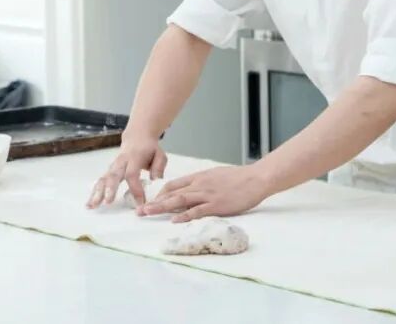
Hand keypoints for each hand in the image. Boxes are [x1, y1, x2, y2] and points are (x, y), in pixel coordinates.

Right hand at [86, 134, 166, 208]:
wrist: (138, 136)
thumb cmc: (149, 148)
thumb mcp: (160, 154)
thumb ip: (158, 168)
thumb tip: (155, 182)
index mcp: (134, 157)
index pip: (132, 174)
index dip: (135, 188)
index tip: (140, 203)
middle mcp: (121, 161)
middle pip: (113, 175)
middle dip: (109, 189)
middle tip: (107, 201)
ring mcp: (114, 166)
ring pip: (104, 178)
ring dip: (97, 192)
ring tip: (92, 205)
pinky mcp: (109, 170)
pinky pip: (101, 181)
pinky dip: (94, 192)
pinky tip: (90, 204)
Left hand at [137, 164, 271, 222]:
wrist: (256, 178)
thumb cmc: (239, 177)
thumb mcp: (217, 175)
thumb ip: (203, 182)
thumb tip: (192, 190)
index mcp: (200, 177)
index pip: (174, 184)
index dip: (160, 194)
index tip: (151, 202)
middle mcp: (200, 184)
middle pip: (172, 193)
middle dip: (154, 202)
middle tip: (139, 211)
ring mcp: (207, 195)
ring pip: (179, 200)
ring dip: (162, 208)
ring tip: (148, 213)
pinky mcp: (216, 205)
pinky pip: (197, 211)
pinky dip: (184, 215)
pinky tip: (174, 220)